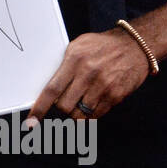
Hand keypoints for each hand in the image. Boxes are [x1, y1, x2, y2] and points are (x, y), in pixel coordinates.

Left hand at [26, 28, 151, 123]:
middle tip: (61, 106)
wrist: (135, 45)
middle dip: (59, 110)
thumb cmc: (102, 45)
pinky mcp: (115, 96)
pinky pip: (96, 116)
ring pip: (79, 115)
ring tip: (77, 103)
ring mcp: (103, 86)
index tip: (31, 121)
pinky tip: (90, 104)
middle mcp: (88, 74)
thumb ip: (63, 65)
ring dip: (74, 114)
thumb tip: (47, 87)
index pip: (52, 89)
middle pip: (64, 106)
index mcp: (75, 60)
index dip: (40, 108)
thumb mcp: (78, 46)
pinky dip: (89, 115)